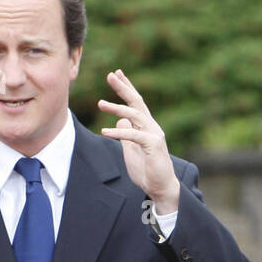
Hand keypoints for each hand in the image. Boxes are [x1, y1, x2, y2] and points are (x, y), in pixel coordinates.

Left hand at [98, 69, 180, 214]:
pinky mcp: (154, 145)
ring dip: (116, 108)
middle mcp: (152, 126)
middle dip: (123, 87)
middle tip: (111, 75)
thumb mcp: (131, 150)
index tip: (117, 74)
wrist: (160, 187)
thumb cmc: (147, 170)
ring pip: (135, 115)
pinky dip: (119, 133)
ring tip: (100, 103)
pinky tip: (105, 131)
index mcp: (146, 126)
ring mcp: (154, 134)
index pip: (136, 103)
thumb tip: (120, 122)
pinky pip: (134, 135)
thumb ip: (126, 135)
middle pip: (137, 102)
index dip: (127, 87)